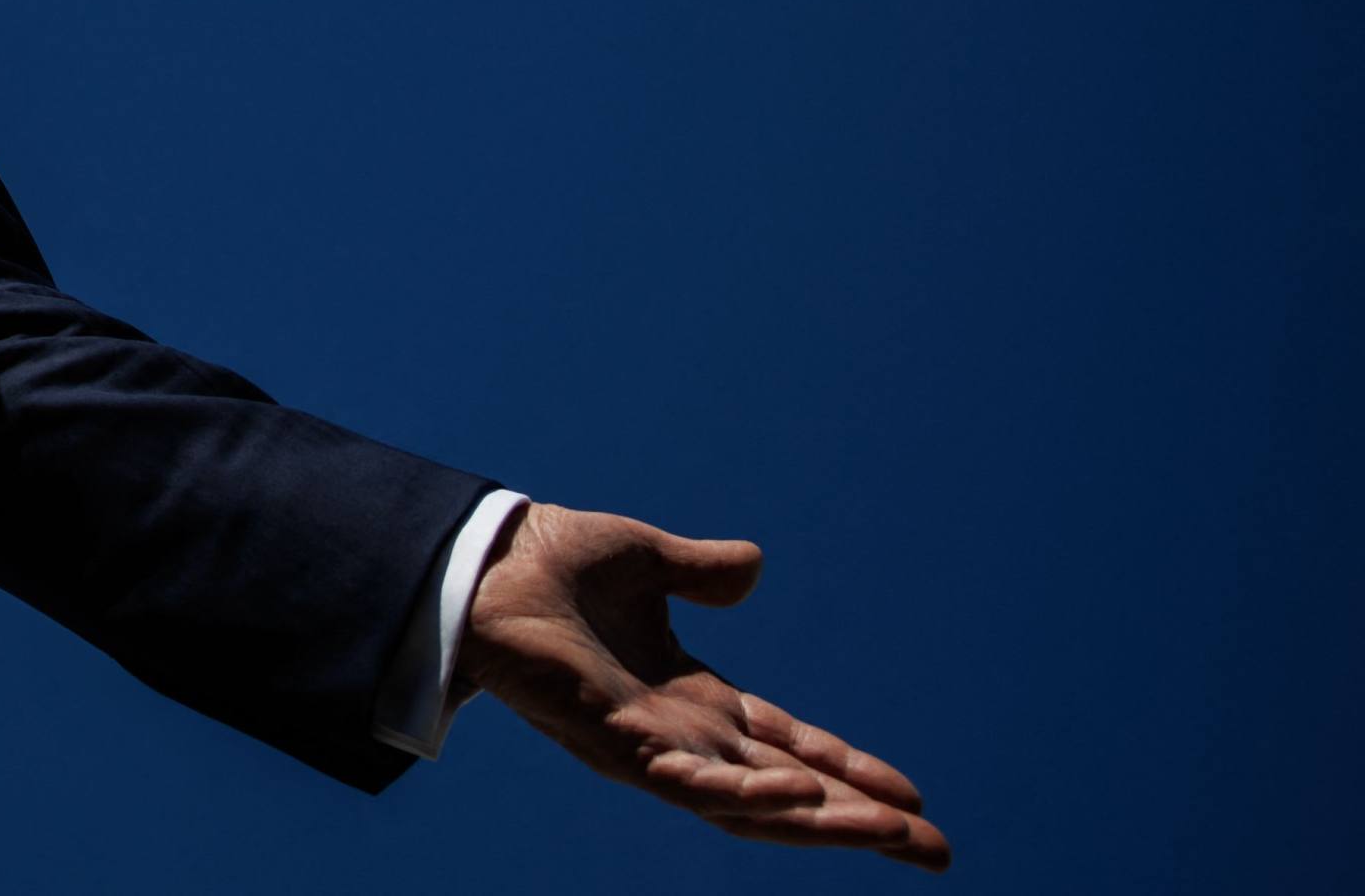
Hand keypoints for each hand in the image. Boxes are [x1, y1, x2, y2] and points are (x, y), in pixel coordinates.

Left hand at [461, 501, 947, 868]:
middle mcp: (677, 733)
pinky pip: (688, 781)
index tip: (912, 796)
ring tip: (892, 836)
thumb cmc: (546, 562)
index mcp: (690, 697)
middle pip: (787, 794)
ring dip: (822, 822)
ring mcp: (646, 746)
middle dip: (860, 824)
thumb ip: (699, 572)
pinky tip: (796, 799)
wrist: (477, 560)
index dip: (847, 771)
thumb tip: (753, 567)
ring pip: (750, 805)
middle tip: (935, 852)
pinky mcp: (611, 742)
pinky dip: (744, 792)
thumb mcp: (646, 561)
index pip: (787, 746)